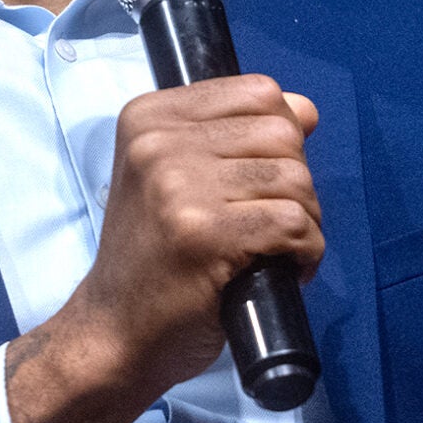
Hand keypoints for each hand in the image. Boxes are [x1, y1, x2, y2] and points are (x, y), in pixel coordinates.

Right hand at [4, 74, 321, 422]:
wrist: (115, 331)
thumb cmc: (154, 258)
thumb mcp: (177, 178)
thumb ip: (234, 136)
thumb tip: (304, 108)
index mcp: (149, 116)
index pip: (259, 92)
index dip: (281, 137)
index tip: (262, 181)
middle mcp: (158, 142)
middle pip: (282, 133)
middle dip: (297, 182)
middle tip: (273, 223)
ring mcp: (178, 186)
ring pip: (294, 178)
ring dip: (306, 220)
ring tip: (279, 249)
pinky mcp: (204, 233)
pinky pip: (294, 223)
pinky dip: (307, 250)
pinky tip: (285, 268)